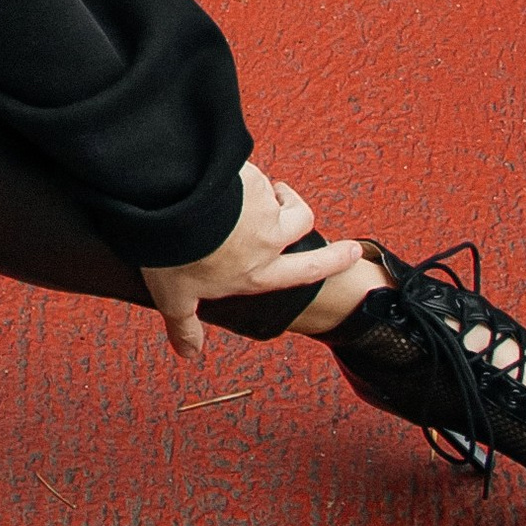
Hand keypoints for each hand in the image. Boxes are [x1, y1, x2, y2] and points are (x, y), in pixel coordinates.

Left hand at [144, 161, 364, 360]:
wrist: (171, 210)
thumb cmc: (173, 256)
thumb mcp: (175, 299)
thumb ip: (185, 325)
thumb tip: (189, 353)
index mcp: (258, 272)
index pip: (306, 269)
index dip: (334, 261)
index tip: (354, 251)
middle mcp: (269, 241)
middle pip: (302, 220)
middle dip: (300, 210)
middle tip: (290, 201)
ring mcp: (263, 207)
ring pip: (275, 193)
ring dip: (261, 188)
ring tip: (231, 187)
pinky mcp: (252, 178)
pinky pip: (248, 172)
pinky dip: (234, 173)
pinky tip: (209, 173)